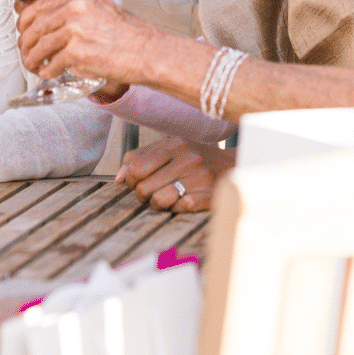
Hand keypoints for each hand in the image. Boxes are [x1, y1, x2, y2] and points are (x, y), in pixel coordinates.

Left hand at [16, 0, 157, 84]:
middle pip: (35, 24)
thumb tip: (41, 18)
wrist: (149, 53)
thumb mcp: (101, 9)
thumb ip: (74, 10)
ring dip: (31, 58)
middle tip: (26, 51)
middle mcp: (78, 6)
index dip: (25, 20)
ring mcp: (77, 29)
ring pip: (39, 45)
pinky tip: (50, 73)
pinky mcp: (78, 52)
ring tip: (34, 65)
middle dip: (25, 41)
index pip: (40, 3)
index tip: (24, 31)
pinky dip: (47, 71)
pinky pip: (51, 63)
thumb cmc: (129, 35)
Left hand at [116, 137, 235, 212]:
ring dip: (159, 204)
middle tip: (153, 191)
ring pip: (158, 201)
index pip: (136, 168)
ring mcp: (200, 177)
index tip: (138, 182)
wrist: (235, 166)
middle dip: (143, 194)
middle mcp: (187, 159)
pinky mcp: (209, 195)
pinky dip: (177, 208)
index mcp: (175, 145)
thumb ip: (142, 157)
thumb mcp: (172, 149)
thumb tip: (118, 178)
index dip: (131, 180)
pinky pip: (179, 209)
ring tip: (169, 197)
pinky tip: (185, 200)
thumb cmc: (196, 159)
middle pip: (143, 187)